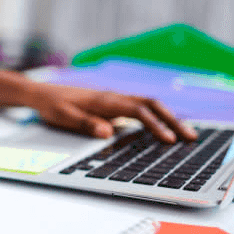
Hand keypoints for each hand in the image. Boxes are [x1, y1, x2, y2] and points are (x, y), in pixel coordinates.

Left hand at [34, 84, 198, 142]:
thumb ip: (84, 124)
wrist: (41, 93)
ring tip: (186, 134)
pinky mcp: (113, 104)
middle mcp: (114, 97)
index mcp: (105, 100)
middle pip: (151, 104)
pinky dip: (157, 117)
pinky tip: (164, 129)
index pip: (137, 110)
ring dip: (168, 117)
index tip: (169, 139)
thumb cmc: (52, 105)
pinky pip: (140, 108)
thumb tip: (107, 132)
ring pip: (148, 105)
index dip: (155, 124)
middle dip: (172, 120)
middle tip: (191, 137)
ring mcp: (115, 99)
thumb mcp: (63, 117)